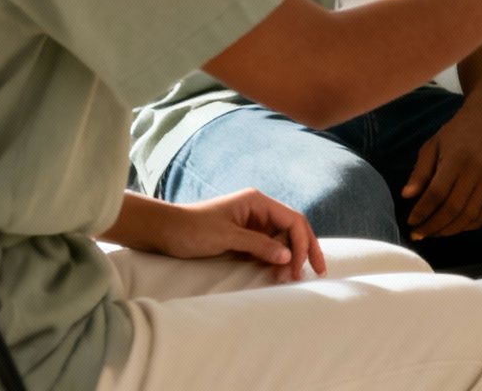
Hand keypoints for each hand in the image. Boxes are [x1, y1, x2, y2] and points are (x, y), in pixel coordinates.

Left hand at [155, 189, 325, 282]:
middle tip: (317, 272)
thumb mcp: (226, 237)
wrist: (164, 231)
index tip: (301, 265)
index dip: (303, 242)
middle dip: (305, 249)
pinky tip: (278, 274)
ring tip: (290, 278)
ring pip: (282, 240)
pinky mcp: (244, 238)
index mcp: (258, 202)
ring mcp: (252, 224)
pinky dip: (275, 261)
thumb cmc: (192, 229)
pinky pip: (268, 249)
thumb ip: (258, 245)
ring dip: (290, 258)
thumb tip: (287, 256)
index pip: (292, 220)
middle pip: (293, 228)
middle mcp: (259, 210)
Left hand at [402, 99, 481, 239]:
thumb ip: (420, 171)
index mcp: (457, 159)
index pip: (437, 193)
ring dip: (449, 230)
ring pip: (470, 216)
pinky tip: (454, 227)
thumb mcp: (432, 145)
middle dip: (433, 226)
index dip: (422, 212)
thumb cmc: (457, 132)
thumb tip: (406, 196)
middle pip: (453, 208)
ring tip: (434, 233)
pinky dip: (468, 226)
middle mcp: (476, 171)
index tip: (410, 222)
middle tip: (419, 234)